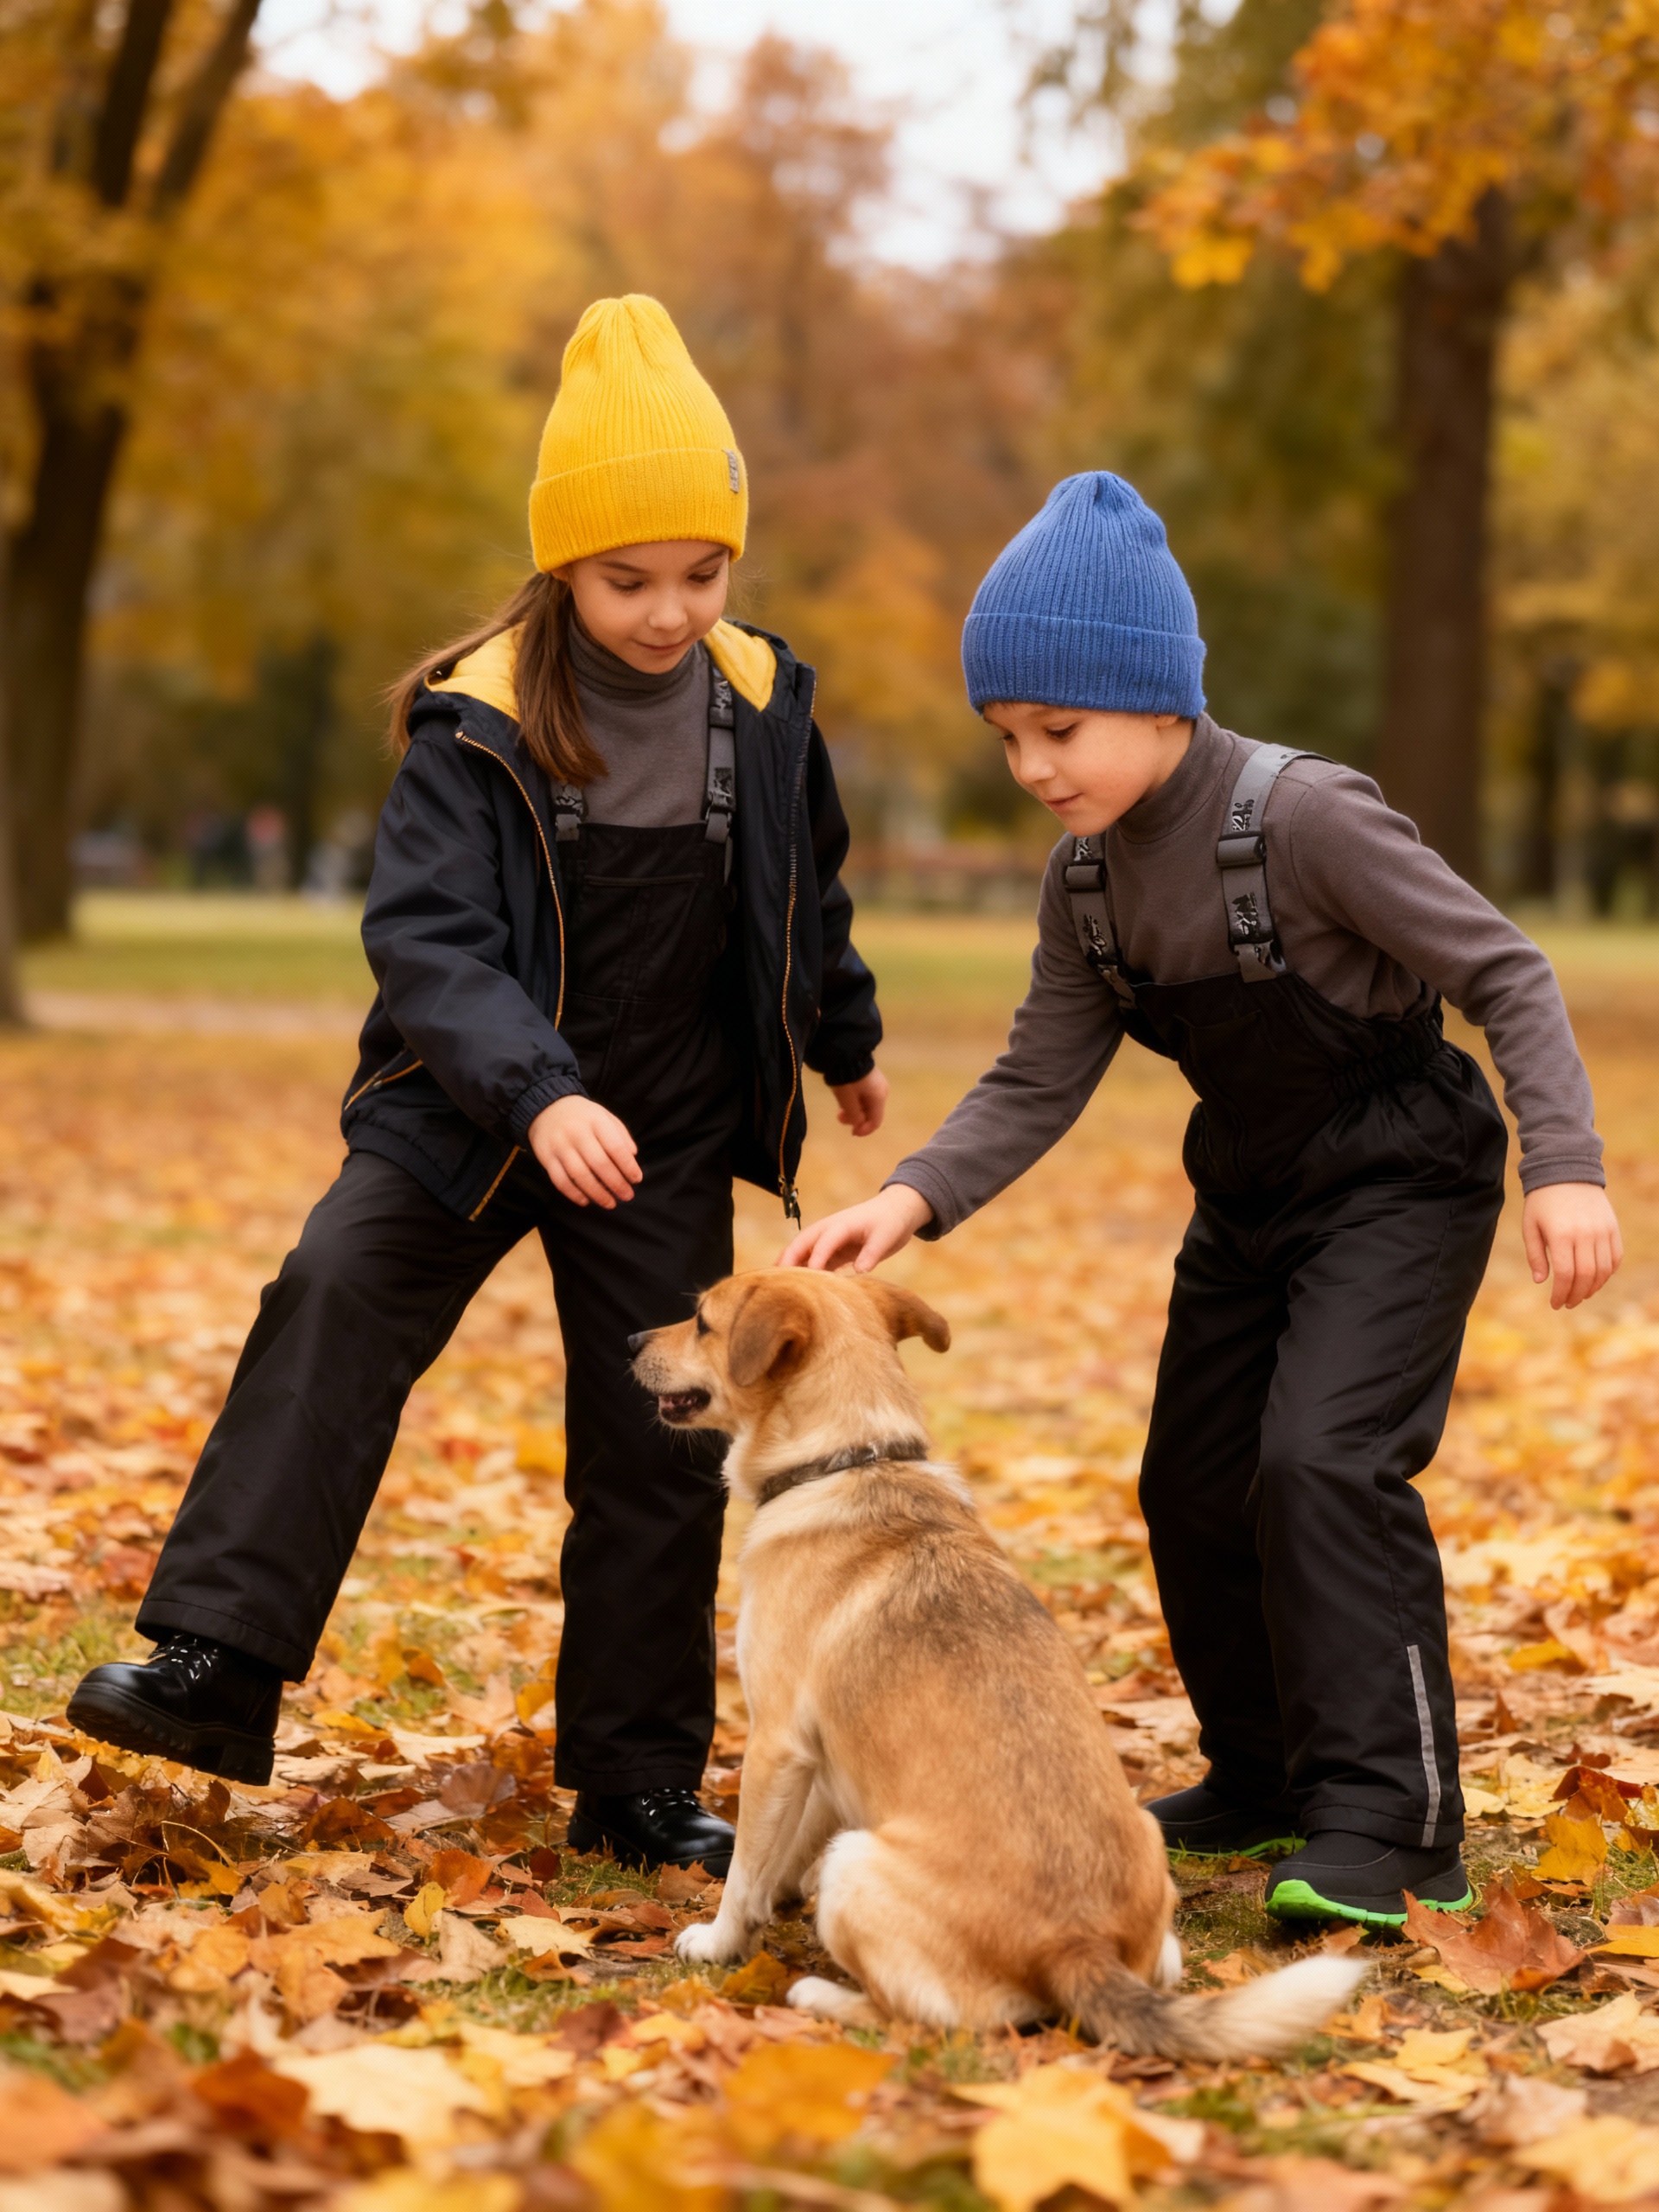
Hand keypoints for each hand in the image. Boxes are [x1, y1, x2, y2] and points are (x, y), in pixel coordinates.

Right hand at [528, 1095, 640, 1208]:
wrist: (546, 1107)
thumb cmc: (583, 1116)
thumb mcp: (604, 1116)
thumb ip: (620, 1135)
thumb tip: (633, 1156)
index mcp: (595, 1120)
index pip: (615, 1146)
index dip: (628, 1166)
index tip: (636, 1179)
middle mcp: (576, 1132)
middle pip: (599, 1163)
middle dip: (616, 1183)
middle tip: (627, 1195)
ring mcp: (559, 1146)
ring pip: (579, 1175)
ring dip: (597, 1193)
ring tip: (610, 1203)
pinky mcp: (546, 1157)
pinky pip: (560, 1181)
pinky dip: (574, 1194)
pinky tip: (586, 1201)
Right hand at [779, 1183, 933, 1272]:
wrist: (896, 1211)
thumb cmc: (891, 1222)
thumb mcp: (887, 1236)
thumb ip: (873, 1252)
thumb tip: (860, 1270)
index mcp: (841, 1224)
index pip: (823, 1241)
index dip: (815, 1258)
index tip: (808, 1278)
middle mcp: (829, 1230)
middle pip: (802, 1243)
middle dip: (788, 1259)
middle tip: (776, 1280)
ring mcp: (829, 1240)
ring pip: (803, 1252)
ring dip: (791, 1266)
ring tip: (778, 1286)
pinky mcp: (834, 1250)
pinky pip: (814, 1261)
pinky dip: (805, 1272)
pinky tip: (799, 1288)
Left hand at [829, 1067, 887, 1136]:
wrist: (845, 1052)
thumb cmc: (847, 1078)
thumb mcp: (847, 1100)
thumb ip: (854, 1115)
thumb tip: (858, 1124)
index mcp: (879, 1097)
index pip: (876, 1121)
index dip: (864, 1130)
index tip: (852, 1132)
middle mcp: (881, 1091)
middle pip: (871, 1113)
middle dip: (856, 1119)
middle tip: (840, 1117)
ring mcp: (877, 1084)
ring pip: (866, 1104)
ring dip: (854, 1110)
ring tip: (839, 1108)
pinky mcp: (870, 1078)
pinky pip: (864, 1095)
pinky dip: (855, 1101)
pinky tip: (844, 1098)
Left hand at [1523, 1182, 1621, 1309]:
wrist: (1566, 1171)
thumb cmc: (1542, 1201)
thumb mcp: (1530, 1225)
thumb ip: (1534, 1255)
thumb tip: (1541, 1281)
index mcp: (1561, 1234)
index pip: (1566, 1274)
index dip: (1561, 1294)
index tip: (1555, 1304)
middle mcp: (1585, 1234)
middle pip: (1586, 1276)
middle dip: (1577, 1295)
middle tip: (1567, 1304)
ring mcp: (1602, 1230)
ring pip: (1604, 1270)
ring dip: (1593, 1288)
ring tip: (1581, 1294)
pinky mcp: (1612, 1227)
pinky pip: (1615, 1257)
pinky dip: (1608, 1273)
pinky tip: (1595, 1279)